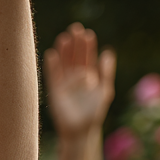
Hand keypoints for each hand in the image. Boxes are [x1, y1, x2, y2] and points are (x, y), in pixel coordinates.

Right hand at [44, 23, 114, 137]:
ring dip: (64, 51)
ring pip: (63, 63)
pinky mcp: (54, 91)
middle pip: (74, 56)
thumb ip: (106, 73)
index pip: (87, 57)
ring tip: (64, 38)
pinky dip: (51, 65)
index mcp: (89, 76)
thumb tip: (108, 53)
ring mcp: (64, 83)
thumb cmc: (94, 113)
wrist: (80, 130)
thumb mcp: (104, 91)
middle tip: (75, 29)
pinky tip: (52, 54)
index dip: (87, 46)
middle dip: (75, 44)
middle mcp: (75, 77)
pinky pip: (52, 75)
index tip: (88, 34)